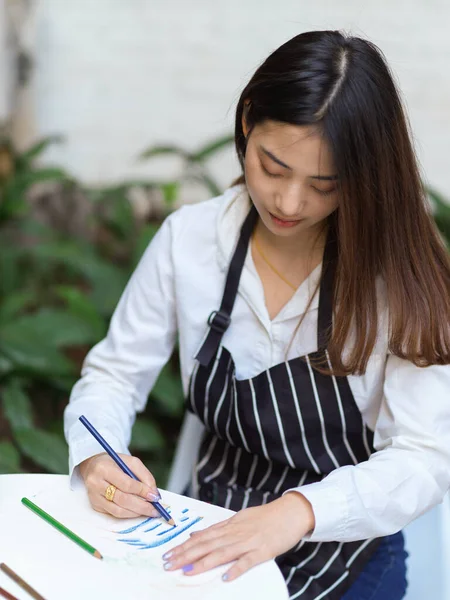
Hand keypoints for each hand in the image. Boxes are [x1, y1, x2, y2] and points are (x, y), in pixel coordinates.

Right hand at [79, 452, 160, 518]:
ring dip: (136, 513)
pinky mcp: (95, 505)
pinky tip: (137, 511)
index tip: (155, 497)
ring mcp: (94, 497)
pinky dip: (128, 514)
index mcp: (104, 468)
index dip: (142, 491)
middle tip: (155, 509)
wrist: (93, 467)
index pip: (126, 484)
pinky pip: (114, 513)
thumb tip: (154, 493)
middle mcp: (96, 483)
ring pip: (118, 510)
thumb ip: (144, 475)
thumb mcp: (130, 462)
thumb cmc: (114, 463)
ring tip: (148, 511)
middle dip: (142, 506)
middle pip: (122, 500)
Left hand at [162, 492, 314, 581]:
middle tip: (169, 564)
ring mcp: (248, 542)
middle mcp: (235, 533)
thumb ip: (217, 529)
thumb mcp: (238, 519)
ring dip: (203, 562)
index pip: (201, 537)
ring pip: (221, 552)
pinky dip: (236, 569)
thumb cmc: (264, 517)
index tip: (168, 554)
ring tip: (187, 570)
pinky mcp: (262, 550)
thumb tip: (196, 535)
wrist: (289, 512)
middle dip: (185, 555)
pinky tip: (225, 577)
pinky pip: (247, 561)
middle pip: (206, 545)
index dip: (184, 546)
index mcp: (228, 526)